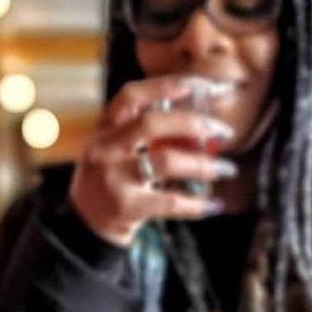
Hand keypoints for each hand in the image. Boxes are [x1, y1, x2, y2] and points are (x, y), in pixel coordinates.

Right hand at [69, 76, 236, 246]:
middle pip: (151, 124)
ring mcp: (115, 179)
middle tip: (223, 130)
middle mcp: (105, 151)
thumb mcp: (113, 151)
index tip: (193, 85)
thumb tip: (197, 121)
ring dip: (204, 164)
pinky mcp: (127, 208)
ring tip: (227, 169)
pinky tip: (215, 205)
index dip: (161, 87)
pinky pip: (170, 202)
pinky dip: (197, 204)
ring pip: (167, 162)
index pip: (129, 97)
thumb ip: (142, 134)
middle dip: (193, 123)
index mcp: (104, 131)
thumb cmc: (110, 181)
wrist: (84, 226)